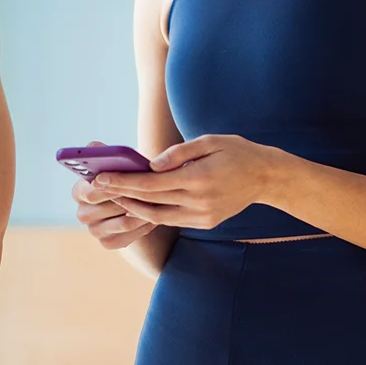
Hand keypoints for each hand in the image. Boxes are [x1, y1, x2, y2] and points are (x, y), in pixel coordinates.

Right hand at [71, 139, 155, 249]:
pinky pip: (128, 236)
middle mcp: (82, 213)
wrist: (136, 202)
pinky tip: (154, 216)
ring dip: (142, 213)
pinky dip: (143, 226)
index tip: (128, 180)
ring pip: (122, 223)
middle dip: (129, 200)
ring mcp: (94, 230)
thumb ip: (106, 153)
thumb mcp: (118, 163)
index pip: (90, 192)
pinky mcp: (107, 243)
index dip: (110, 187)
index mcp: (79, 191)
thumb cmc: (127, 177)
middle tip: (152, 192)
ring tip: (159, 203)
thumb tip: (94, 146)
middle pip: (105, 210)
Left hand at [93, 133, 280, 230]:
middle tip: (98, 187)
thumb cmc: (237, 152)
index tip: (102, 178)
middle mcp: (198, 201)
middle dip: (121, 194)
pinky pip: (171, 220)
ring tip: (114, 197)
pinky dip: (152, 213)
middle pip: (150, 200)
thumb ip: (178, 153)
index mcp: (198, 178)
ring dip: (133, 207)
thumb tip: (151, 163)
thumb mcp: (210, 141)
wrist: (267, 177)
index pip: (151, 183)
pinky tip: (137, 205)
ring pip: (158, 216)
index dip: (124, 182)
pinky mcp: (204, 222)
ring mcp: (202, 216)